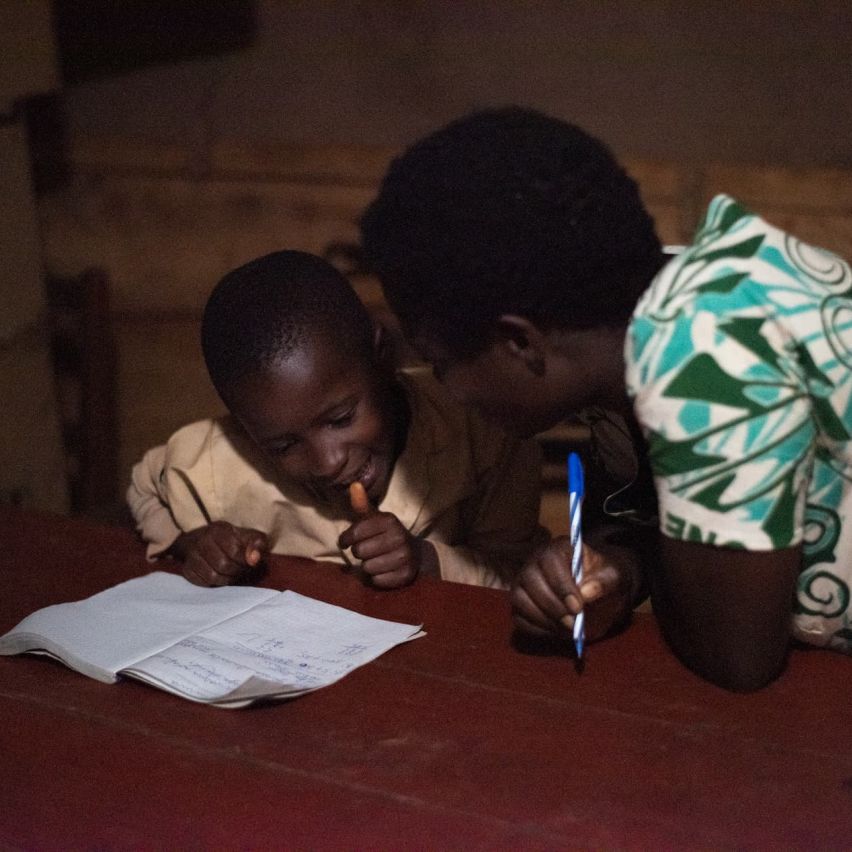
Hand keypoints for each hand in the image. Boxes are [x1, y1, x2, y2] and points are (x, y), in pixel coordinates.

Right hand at [168, 522, 268, 586]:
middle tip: (241, 569)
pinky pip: (201, 582)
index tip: (249, 561)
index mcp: (219, 530)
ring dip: (226, 579)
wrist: (206, 540)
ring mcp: (192, 555)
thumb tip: (254, 559)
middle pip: (223, 565)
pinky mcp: (186, 568)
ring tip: (232, 574)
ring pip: (211, 576)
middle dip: (236, 571)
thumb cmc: (234, 539)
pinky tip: (220, 576)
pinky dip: (213, 583)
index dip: (244, 560)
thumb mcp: (250, 536)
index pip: (234, 550)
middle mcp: (202, 541)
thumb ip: (257, 545)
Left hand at [338, 511, 435, 588]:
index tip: (346, 542)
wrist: (415, 554)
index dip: (346, 539)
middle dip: (359, 553)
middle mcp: (399, 537)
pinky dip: (377, 578)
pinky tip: (384, 570)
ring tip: (376, 560)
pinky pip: (377, 581)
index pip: (355, 533)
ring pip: (367, 568)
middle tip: (367, 550)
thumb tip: (354, 484)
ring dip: (368, 566)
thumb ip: (362, 505)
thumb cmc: (386, 535)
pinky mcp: (406, 575)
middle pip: (359, 552)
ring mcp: (404, 557)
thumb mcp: (375, 519)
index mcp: (389, 521)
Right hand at [510, 532, 637, 643]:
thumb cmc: (604, 581)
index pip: (550, 560)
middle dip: (551, 605)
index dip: (561, 584)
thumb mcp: (614, 578)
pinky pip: (519, 617)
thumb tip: (586, 593)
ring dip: (542, 618)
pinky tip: (556, 632)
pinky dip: (536, 629)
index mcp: (559, 548)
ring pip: (519, 598)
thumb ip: (603, 582)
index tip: (577, 607)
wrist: (598, 595)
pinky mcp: (521, 603)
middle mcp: (536, 561)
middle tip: (573, 624)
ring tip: (567, 628)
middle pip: (530, 579)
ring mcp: (524, 582)